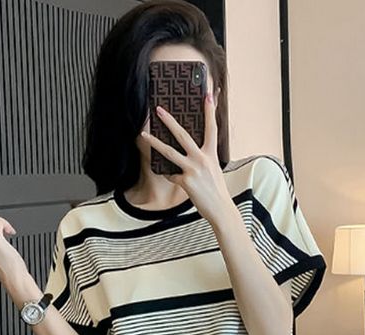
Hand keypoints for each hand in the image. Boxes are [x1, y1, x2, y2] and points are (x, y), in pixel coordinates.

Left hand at [140, 89, 234, 224]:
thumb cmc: (216, 190)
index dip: (210, 111)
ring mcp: (193, 170)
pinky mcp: (185, 182)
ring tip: (144, 134)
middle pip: (182, 135)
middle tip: (159, 109)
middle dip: (169, 121)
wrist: (221, 209)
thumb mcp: (214, 169)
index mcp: (211, 154)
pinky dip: (168, 174)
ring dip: (154, 142)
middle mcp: (202, 159)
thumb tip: (190, 152)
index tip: (208, 94)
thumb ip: (203, 158)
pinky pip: (171, 174)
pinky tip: (167, 174)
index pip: (211, 128)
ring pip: (169, 152)